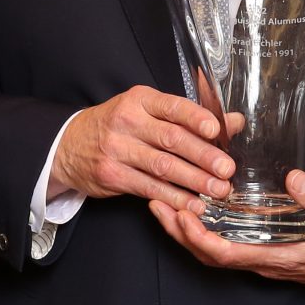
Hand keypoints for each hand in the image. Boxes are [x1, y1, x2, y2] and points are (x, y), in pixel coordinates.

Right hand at [51, 85, 234, 209]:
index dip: (195, 118)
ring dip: (194, 181)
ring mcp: (117, 149)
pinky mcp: (112, 175)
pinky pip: (149, 188)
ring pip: (162, 166)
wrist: (69, 145)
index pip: (172, 107)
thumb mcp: (148, 112)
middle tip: (227, 169)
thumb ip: (190, 118)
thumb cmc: (117, 126)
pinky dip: (174, 197)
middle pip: (171, 139)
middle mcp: (127, 122)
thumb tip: (234, 122)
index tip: (216, 131)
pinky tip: (193, 204)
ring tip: (218, 190)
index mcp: (140, 100)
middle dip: (203, 156)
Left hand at [148, 170, 304, 291]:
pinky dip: (205, 231)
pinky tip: (197, 210)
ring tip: (166, 202)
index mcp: (280, 257)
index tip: (180, 214)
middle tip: (157, 202)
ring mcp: (263, 259)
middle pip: (209, 256)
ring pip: (214, 253)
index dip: (198, 238)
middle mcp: (265, 262)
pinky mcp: (266, 253)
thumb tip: (293, 178)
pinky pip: (227, 246)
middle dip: (179, 232)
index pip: (226, 255)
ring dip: (187, 231)